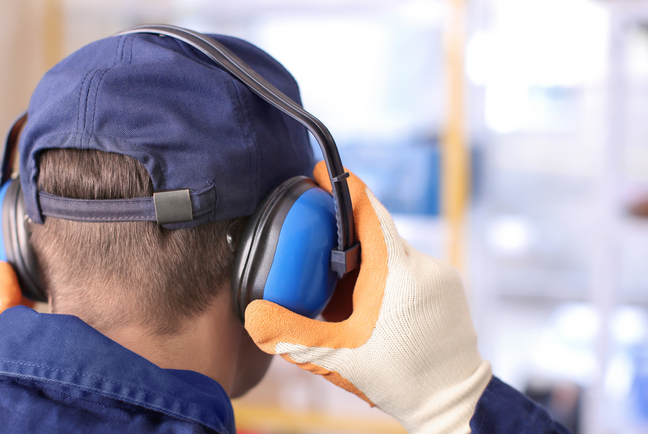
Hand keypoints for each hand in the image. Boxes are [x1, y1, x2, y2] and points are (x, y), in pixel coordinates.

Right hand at [244, 162, 491, 433]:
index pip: (367, 211)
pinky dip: (391, 280)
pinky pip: (412, 270)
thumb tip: (253, 316)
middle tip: (320, 262)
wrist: (452, 405)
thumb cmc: (399, 379)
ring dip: (369, 268)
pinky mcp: (450, 288)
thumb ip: (292, 334)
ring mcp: (442, 275)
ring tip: (350, 302)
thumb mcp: (337, 359)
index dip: (342, 186)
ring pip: (395, 255)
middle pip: (376, 236)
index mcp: (396, 272)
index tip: (322, 171)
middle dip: (346, 244)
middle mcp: (424, 264)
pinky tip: (378, 311)